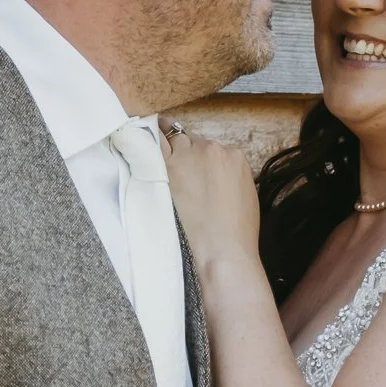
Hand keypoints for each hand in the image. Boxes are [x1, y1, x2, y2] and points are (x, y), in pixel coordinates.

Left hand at [164, 126, 261, 270]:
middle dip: (185, 150)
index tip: (194, 164)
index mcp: (234, 156)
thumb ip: (230, 177)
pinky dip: (150, 144)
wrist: (223, 248)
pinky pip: (156, 146)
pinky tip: (139, 142)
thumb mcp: (245, 195)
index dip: (201, 156)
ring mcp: (189, 156)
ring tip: (152, 142)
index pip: (213, 147)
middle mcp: (212, 149)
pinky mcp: (168, 167)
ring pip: (173, 138)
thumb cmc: (238, 231)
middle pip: (193, 141)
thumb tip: (217, 177)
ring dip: (166, 143)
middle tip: (175, 162)